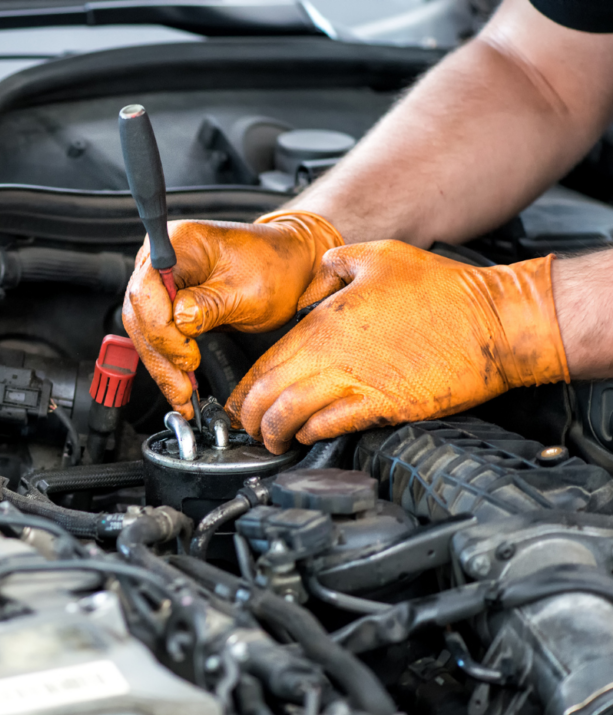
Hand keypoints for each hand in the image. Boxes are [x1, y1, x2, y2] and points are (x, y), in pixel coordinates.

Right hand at [122, 211, 342, 417]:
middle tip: (182, 388)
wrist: (288, 267)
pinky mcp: (169, 303)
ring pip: (144, 331)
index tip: (187, 356)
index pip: (147, 290)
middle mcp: (162, 259)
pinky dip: (169, 362)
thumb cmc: (274, 268)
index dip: (162, 329)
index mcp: (179, 243)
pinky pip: (159, 336)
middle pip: (141, 313)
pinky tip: (180, 384)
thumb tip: (180, 322)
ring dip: (162, 366)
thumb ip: (210, 305)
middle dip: (161, 356)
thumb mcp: (248, 290)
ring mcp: (163, 281)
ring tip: (182, 396)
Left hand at [226, 240, 569, 453]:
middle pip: (270, 393)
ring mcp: (359, 382)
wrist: (493, 322)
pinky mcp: (385, 405)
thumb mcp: (379, 256)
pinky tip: (307, 435)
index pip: (267, 360)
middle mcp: (334, 355)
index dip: (245, 387)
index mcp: (326, 321)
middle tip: (245, 427)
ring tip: (270, 440)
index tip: (238, 400)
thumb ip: (335, 265)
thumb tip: (316, 275)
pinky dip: (312, 433)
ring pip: (294, 414)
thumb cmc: (441, 290)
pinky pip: (334, 425)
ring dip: (275, 431)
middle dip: (249, 416)